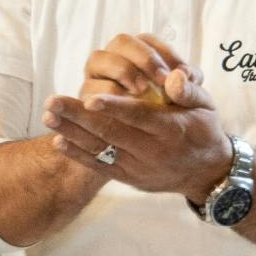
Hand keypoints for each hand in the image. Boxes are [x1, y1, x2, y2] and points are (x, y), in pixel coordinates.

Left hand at [45, 33, 231, 201]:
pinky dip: (79, 155)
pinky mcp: (130, 178)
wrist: (207, 173)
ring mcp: (139, 167)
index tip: (89, 97)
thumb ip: (189, 89)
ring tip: (48, 118)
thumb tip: (171, 77)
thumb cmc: (204, 129)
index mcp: (171, 129)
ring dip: (72, 134)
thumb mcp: (207, 106)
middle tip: (52, 102)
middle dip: (79, 117)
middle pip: (111, 133)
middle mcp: (153, 151)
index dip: (113, 108)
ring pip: (101, 150)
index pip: (139, 117)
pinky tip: (59, 142)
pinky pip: (101, 167)